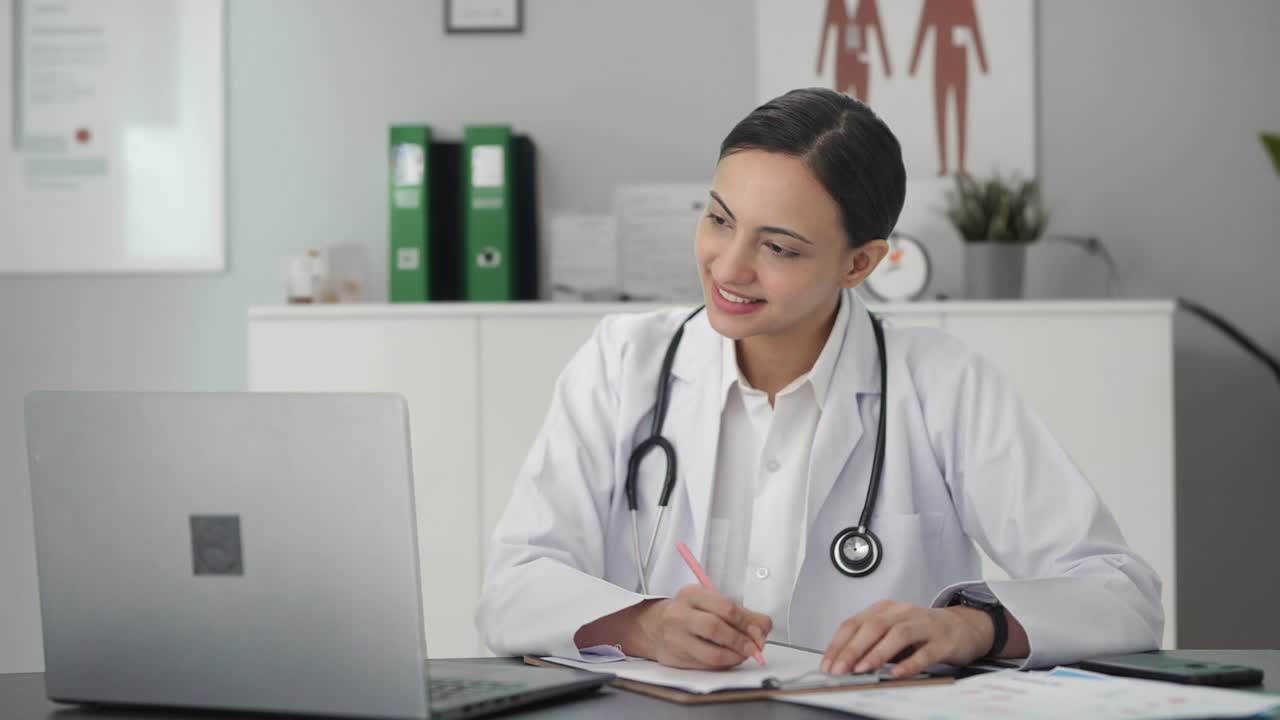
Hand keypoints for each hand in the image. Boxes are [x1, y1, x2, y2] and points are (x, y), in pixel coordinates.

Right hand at [636, 585, 771, 669]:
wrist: (655, 626)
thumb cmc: (690, 613)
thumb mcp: (712, 602)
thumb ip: (742, 613)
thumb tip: (763, 628)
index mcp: (692, 594)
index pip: (725, 607)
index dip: (747, 622)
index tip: (759, 632)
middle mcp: (680, 614)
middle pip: (715, 628)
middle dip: (740, 641)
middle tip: (753, 648)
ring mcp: (675, 638)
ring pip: (711, 654)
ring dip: (734, 657)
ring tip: (742, 655)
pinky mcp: (675, 659)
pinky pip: (706, 666)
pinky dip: (723, 665)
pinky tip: (728, 659)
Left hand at [820, 599, 992, 678]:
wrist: (962, 627)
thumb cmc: (921, 632)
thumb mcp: (892, 633)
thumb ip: (872, 645)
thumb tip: (845, 665)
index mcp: (885, 609)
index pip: (855, 623)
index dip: (838, 644)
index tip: (827, 664)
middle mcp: (903, 612)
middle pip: (873, 627)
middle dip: (852, 649)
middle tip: (839, 670)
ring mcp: (924, 624)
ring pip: (898, 635)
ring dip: (876, 653)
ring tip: (862, 670)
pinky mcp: (942, 641)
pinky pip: (925, 652)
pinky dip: (909, 663)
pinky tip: (897, 674)